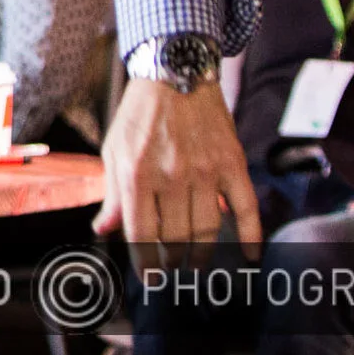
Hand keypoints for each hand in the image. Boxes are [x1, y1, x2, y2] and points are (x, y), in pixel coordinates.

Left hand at [94, 78, 263, 269]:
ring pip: (207, 231)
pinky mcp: (232, 163)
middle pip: (176, 239)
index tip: (151, 281)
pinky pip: (245, 208)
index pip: (141, 235)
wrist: (175, 73)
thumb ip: (111, 193)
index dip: (146, 264)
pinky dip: (250, 237)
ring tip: (196, 263)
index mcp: (136, 174)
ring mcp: (205, 170)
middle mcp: (171, 175)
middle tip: (173, 269)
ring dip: (202, 256)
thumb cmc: (139, 116)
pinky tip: (249, 257)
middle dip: (173, 261)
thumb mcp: (114, 150)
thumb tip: (103, 230)